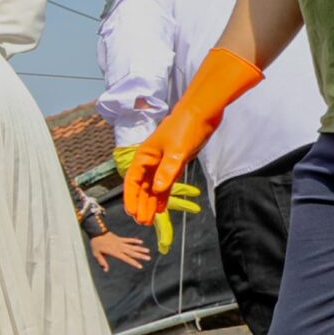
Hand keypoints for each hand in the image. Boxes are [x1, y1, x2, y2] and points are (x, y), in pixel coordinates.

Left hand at [89, 231, 150, 271]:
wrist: (96, 232)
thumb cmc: (96, 244)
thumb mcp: (96, 254)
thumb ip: (102, 262)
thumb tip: (106, 270)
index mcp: (115, 252)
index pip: (126, 258)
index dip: (133, 262)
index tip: (140, 266)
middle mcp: (119, 247)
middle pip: (132, 252)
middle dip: (141, 256)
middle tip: (148, 258)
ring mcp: (120, 242)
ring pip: (132, 246)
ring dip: (140, 248)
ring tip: (148, 251)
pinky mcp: (120, 238)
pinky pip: (128, 239)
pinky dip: (134, 240)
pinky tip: (141, 242)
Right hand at [123, 48, 260, 226]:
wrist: (202, 112)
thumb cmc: (186, 128)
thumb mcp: (176, 151)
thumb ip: (167, 172)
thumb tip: (158, 191)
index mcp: (145, 156)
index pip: (133, 181)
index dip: (131, 198)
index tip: (132, 213)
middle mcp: (151, 160)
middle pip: (142, 187)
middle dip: (141, 204)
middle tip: (143, 222)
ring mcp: (163, 162)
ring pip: (154, 186)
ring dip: (151, 202)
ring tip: (150, 219)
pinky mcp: (175, 162)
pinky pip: (166, 182)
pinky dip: (163, 195)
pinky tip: (162, 207)